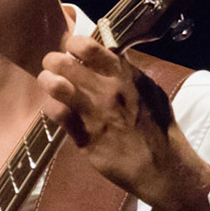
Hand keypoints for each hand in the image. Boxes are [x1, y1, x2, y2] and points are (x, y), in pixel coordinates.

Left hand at [38, 32, 209, 210]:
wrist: (162, 165)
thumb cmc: (158, 127)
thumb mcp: (150, 91)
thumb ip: (129, 73)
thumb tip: (113, 56)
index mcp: (125, 75)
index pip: (89, 47)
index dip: (73, 45)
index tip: (70, 49)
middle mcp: (107, 90)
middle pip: (65, 63)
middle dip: (53, 61)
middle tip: (52, 65)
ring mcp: (95, 113)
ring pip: (57, 86)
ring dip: (47, 81)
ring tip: (47, 82)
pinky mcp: (85, 136)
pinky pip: (57, 114)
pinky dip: (52, 108)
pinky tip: (55, 109)